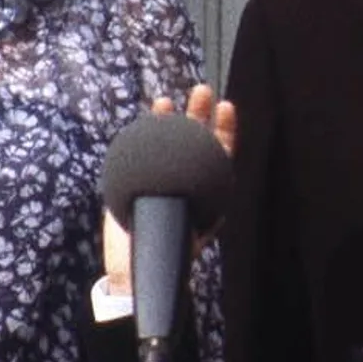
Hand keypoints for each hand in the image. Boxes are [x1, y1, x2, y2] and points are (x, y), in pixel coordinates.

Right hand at [100, 86, 238, 298]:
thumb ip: (187, 218)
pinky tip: (146, 119)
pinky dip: (147, 135)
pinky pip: (146, 153)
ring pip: (170, 144)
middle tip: (202, 91)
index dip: (225, 132)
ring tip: (167, 99)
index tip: (226, 109)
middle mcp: (189, 183)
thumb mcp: (183, 235)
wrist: (136, 270)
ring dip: (170, 120)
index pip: (220, 156)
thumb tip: (188, 204)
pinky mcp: (141, 182)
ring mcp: (164, 180)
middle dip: (200, 115)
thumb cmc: (166, 256)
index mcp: (207, 194)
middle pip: (197, 142)